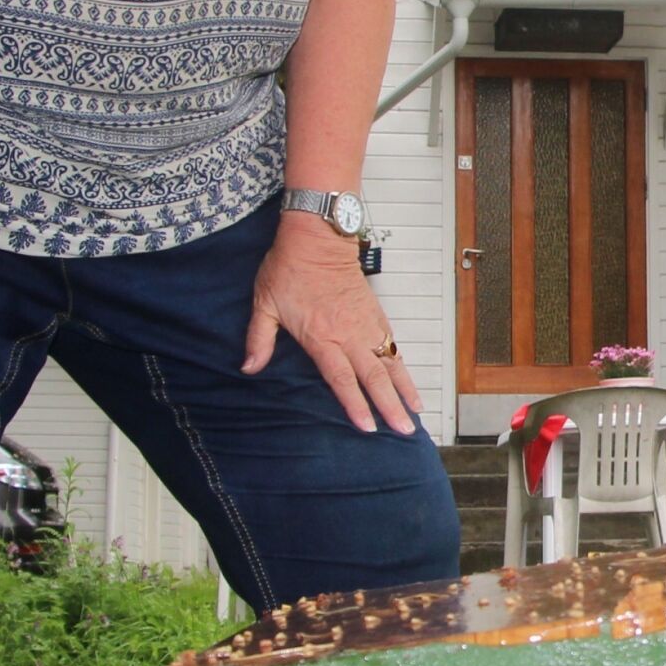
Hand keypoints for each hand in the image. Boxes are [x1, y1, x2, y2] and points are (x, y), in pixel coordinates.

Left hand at [244, 219, 418, 433]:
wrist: (318, 236)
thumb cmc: (290, 267)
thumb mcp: (264, 304)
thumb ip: (258, 339)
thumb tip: (249, 367)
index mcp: (322, 336)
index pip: (343, 379)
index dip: (356, 405)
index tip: (368, 427)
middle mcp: (349, 333)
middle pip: (375, 377)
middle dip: (391, 406)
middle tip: (404, 430)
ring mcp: (366, 322)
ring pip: (390, 362)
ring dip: (404, 388)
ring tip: (416, 410)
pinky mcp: (374, 312)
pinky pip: (392, 343)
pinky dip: (402, 364)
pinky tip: (407, 378)